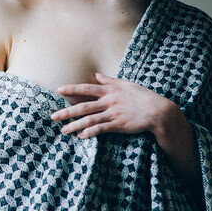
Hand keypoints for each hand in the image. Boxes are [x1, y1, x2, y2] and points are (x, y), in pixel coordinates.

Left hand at [51, 73, 174, 138]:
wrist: (158, 111)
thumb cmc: (143, 97)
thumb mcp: (126, 84)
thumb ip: (110, 80)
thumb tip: (97, 74)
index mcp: (110, 90)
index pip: (87, 89)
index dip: (72, 89)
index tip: (59, 90)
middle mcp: (109, 101)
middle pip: (83, 106)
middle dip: (67, 112)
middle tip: (53, 117)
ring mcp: (113, 113)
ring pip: (89, 120)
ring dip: (75, 126)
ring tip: (64, 131)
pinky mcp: (118, 125)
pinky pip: (101, 129)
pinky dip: (90, 132)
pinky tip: (81, 136)